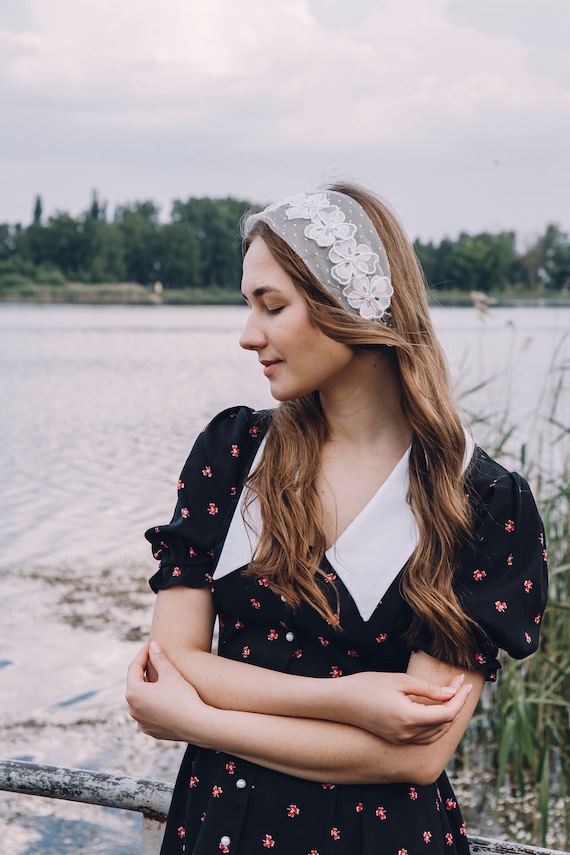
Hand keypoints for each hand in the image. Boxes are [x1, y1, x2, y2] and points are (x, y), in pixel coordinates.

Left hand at [126, 641, 206, 741]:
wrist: (196, 725)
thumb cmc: (183, 696)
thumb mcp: (170, 673)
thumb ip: (158, 657)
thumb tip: (152, 645)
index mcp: (133, 693)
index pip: (134, 667)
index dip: (143, 653)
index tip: (151, 643)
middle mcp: (132, 709)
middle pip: (136, 684)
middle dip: (144, 670)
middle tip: (154, 656)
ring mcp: (141, 722)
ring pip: (142, 699)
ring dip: (148, 687)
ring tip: (159, 677)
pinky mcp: (151, 730)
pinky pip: (148, 713)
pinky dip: (153, 703)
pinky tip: (163, 697)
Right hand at [338, 670, 471, 743]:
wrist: (340, 702)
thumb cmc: (367, 685)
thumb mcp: (399, 681)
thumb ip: (427, 689)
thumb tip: (451, 693)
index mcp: (409, 718)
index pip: (447, 713)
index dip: (459, 698)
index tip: (463, 682)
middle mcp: (407, 734)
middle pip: (444, 724)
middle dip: (456, 703)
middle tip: (458, 683)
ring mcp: (402, 740)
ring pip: (436, 733)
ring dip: (448, 715)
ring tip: (451, 693)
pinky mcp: (397, 740)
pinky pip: (425, 736)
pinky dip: (436, 724)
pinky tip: (437, 709)